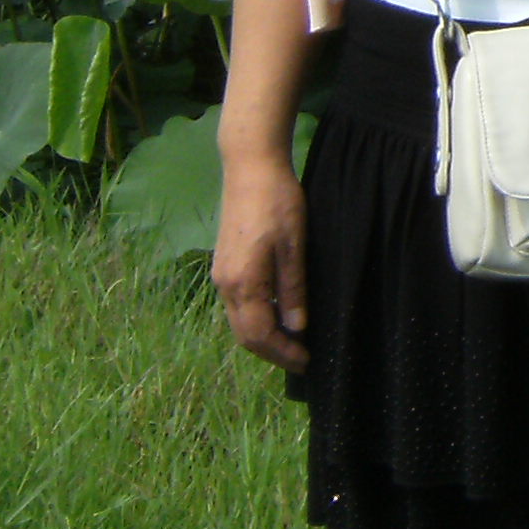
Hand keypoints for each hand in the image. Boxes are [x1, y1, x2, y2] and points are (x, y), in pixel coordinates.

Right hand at [212, 156, 310, 370]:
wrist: (250, 168)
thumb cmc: (278, 203)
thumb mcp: (294, 246)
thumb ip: (294, 289)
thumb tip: (298, 327)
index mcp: (243, 283)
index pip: (260, 335)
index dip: (283, 353)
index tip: (306, 361)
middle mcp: (225, 285)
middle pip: (244, 335)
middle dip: (272, 352)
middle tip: (301, 358)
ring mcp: (221, 276)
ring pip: (239, 322)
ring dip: (263, 337)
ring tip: (292, 341)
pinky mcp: (224, 265)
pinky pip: (237, 306)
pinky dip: (255, 319)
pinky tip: (277, 315)